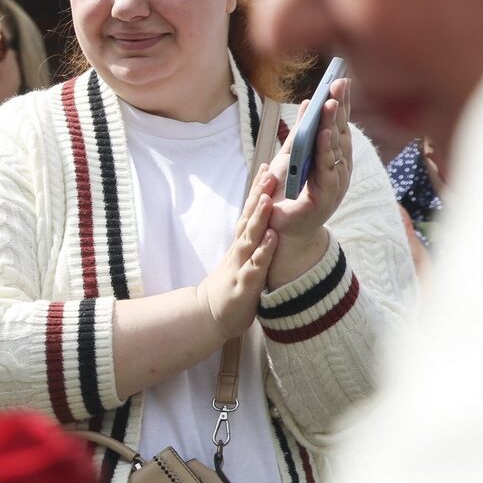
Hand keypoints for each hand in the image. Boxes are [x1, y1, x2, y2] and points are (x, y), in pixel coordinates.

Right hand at [195, 167, 278, 339]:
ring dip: (259, 218)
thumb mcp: (241, 259)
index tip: (267, 168)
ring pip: (250, 237)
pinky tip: (273, 238)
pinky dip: (264, 250)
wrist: (210, 314)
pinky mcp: (244, 283)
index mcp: (241, 243)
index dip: (258, 190)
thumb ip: (250, 240)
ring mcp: (240, 265)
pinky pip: (256, 265)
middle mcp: (240, 249)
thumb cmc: (229, 285)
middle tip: (269, 172)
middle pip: (250, 217)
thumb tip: (262, 220)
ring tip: (268, 199)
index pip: (250, 211)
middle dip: (259, 195)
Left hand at [268, 78, 353, 240]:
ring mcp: (336, 182)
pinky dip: (325, 151)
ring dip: (333, 125)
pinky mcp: (326, 197)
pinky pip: (326, 169)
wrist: (281, 229)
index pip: (338, 125)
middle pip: (340, 132)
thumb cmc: (289, 192)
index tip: (340, 79)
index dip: (340, 103)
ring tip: (330, 103)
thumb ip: (301, 133)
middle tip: (340, 82)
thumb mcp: (292, 157)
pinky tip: (323, 134)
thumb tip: (309, 102)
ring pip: (335, 149)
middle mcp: (339, 168)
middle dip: (340, 107)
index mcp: (333, 157)